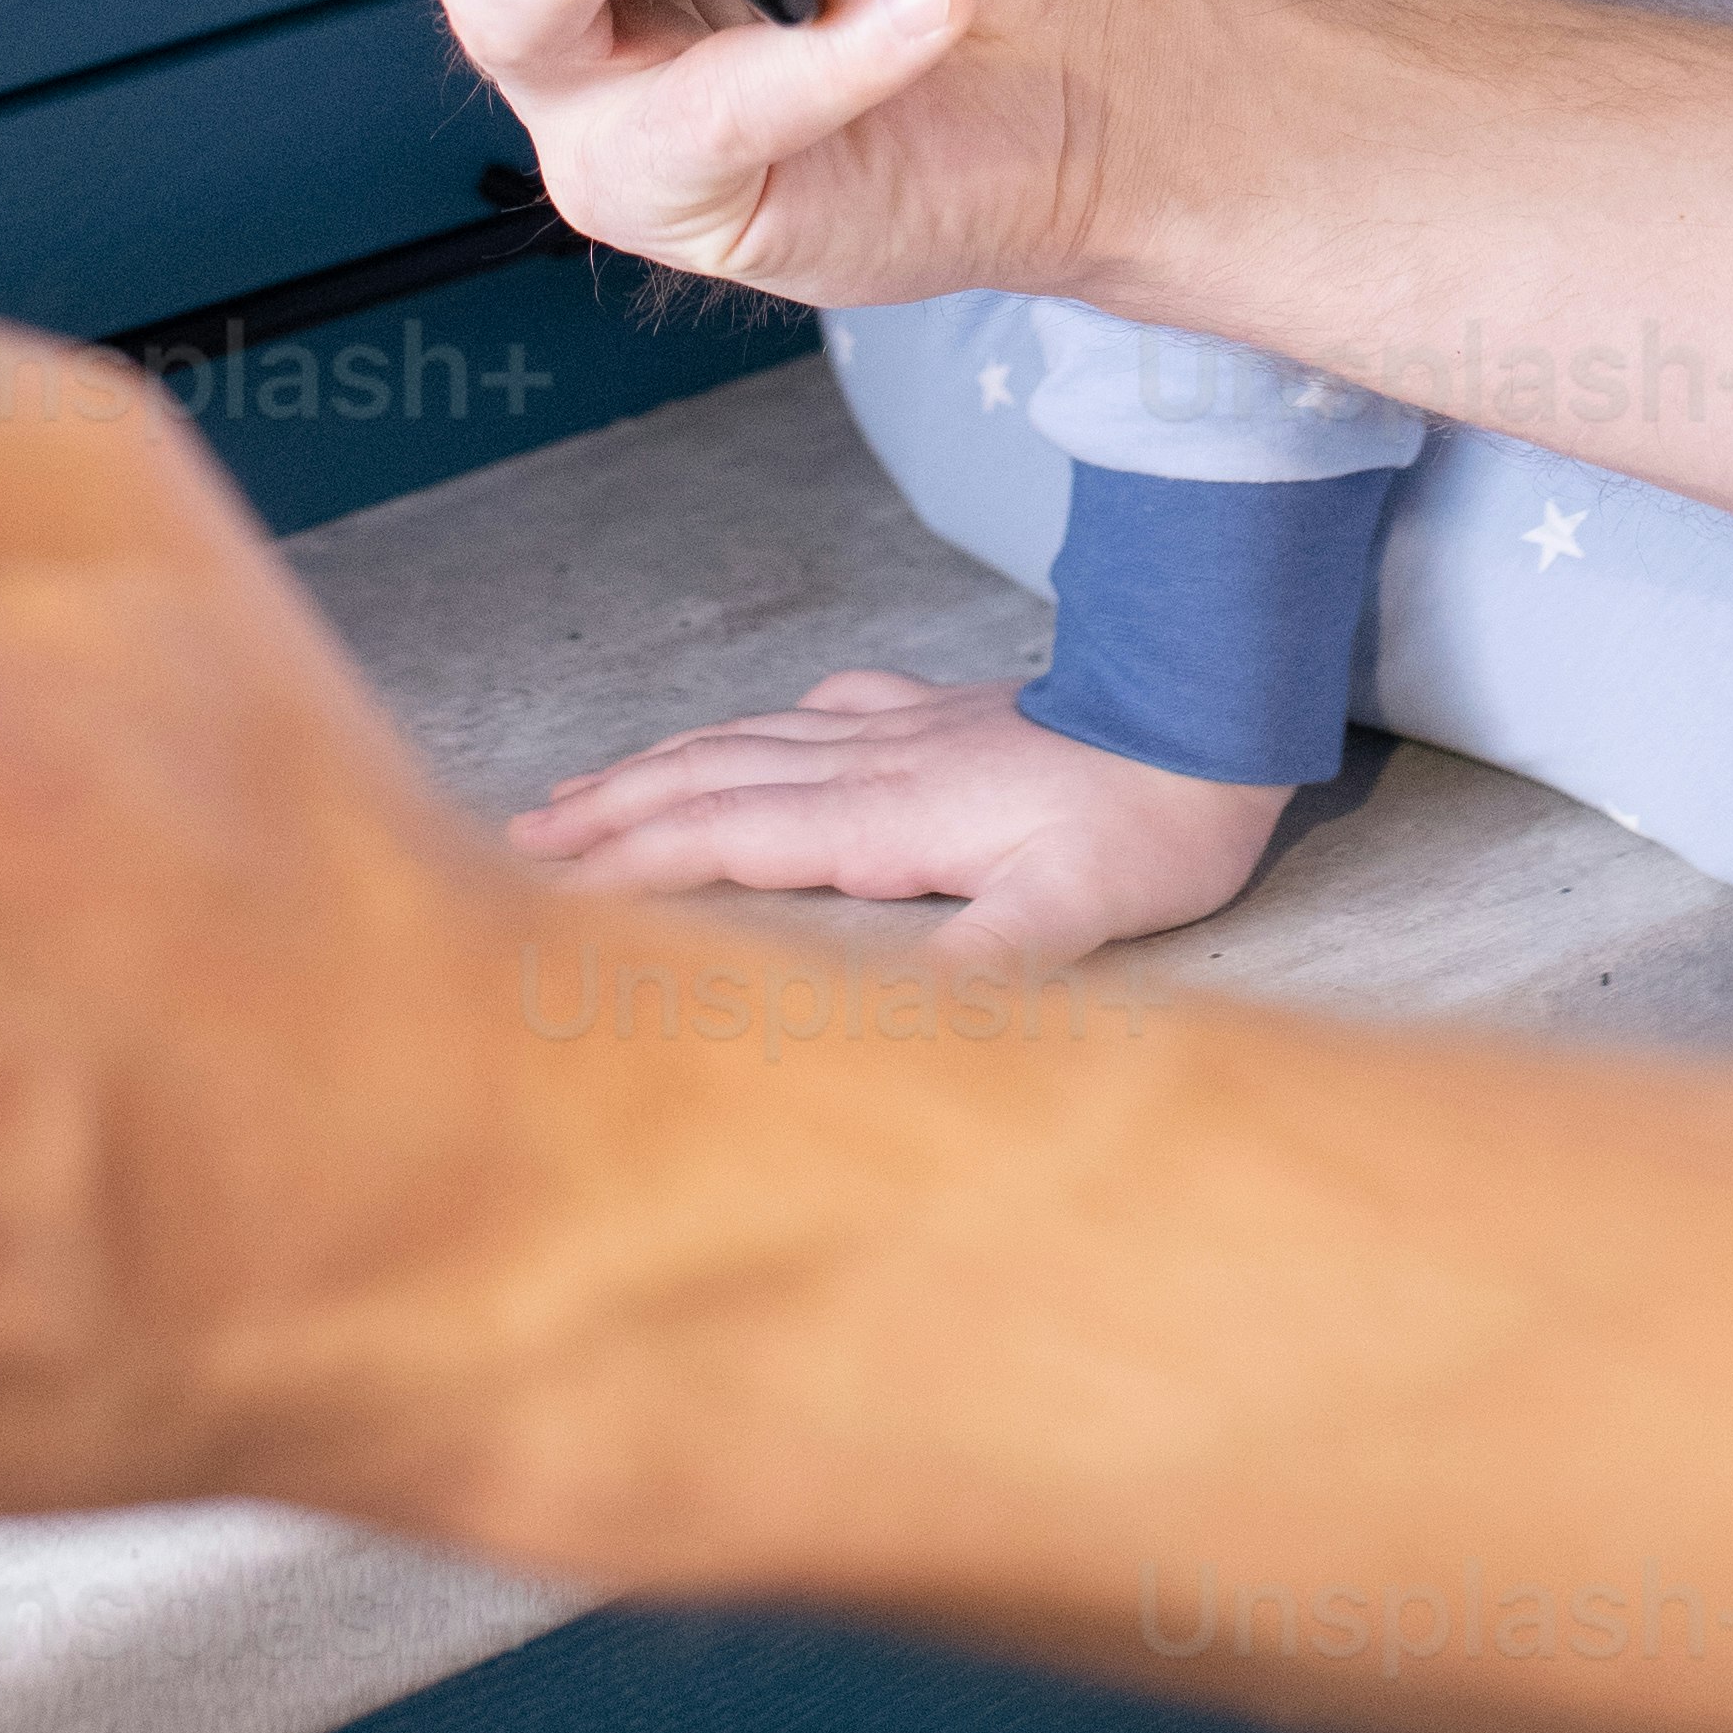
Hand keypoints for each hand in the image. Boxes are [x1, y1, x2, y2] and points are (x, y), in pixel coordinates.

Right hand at [508, 672, 1290, 973]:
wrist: (1212, 712)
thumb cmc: (1153, 821)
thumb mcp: (1079, 911)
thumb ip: (986, 963)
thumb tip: (893, 1022)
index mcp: (882, 817)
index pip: (723, 835)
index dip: (630, 860)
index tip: (543, 884)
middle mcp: (872, 762)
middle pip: (709, 779)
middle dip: (610, 808)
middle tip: (520, 833)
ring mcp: (904, 728)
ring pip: (750, 739)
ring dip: (661, 765)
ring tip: (591, 786)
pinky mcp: (945, 713)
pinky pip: (820, 711)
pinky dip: (761, 724)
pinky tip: (767, 722)